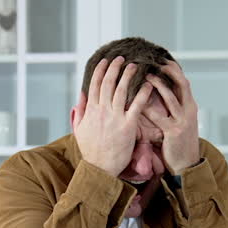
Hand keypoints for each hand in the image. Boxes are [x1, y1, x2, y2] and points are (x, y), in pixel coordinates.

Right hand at [73, 56, 153, 176]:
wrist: (100, 169)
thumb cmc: (91, 152)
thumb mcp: (79, 130)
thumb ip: (79, 112)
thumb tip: (80, 97)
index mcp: (91, 111)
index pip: (94, 85)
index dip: (100, 70)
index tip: (105, 61)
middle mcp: (102, 111)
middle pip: (108, 83)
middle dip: (115, 67)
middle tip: (121, 58)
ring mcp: (115, 118)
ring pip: (122, 90)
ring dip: (128, 75)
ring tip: (135, 66)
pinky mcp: (128, 126)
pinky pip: (137, 106)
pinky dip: (142, 93)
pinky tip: (148, 84)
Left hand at [145, 61, 199, 172]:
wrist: (187, 164)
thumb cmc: (179, 142)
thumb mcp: (180, 120)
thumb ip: (173, 106)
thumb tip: (160, 90)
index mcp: (190, 105)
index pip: (183, 81)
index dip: (173, 68)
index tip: (161, 58)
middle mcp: (189, 110)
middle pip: (182, 83)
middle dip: (169, 70)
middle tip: (154, 60)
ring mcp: (183, 120)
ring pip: (171, 97)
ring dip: (158, 84)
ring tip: (146, 75)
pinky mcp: (174, 131)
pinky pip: (160, 117)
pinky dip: (149, 108)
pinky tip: (139, 102)